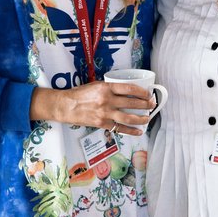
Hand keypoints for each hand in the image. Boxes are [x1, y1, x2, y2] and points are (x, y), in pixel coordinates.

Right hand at [31, 82, 155, 135]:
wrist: (66, 106)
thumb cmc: (79, 94)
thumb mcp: (96, 85)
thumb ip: (110, 88)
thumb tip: (127, 90)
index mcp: (106, 87)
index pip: (130, 88)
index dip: (142, 92)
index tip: (148, 94)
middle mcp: (107, 100)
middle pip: (132, 103)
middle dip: (145, 104)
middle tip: (152, 105)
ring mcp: (105, 113)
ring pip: (129, 118)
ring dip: (141, 118)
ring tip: (148, 118)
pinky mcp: (102, 124)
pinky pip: (120, 128)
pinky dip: (131, 131)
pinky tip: (139, 131)